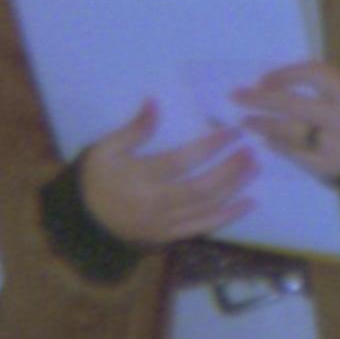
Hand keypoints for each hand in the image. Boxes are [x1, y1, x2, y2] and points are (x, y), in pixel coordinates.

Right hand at [75, 99, 254, 247]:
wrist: (85, 224)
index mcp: (140, 178)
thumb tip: (154, 102)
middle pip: (202, 187)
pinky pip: (204, 227)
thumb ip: (134, 129)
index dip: (210, 146)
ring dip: (234, 189)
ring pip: (207, 208)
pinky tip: (247, 203)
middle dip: (230, 169)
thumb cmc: (96, 180)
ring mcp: (165, 224)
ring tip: (254, 168)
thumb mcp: (105, 149)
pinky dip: (228, 216)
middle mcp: (156, 203)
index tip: (232, 132)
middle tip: (251, 150)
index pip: (183, 160)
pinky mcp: (171, 236)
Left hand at [229, 60, 339, 181]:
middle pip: (292, 104)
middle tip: (237, 96)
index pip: (312, 75)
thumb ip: (332, 86)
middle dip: (260, 98)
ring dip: (263, 124)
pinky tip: (267, 140)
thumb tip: (287, 79)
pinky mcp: (330, 169)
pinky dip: (279, 146)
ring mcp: (336, 146)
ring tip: (245, 120)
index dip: (285, 74)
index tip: (264, 78)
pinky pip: (296, 155)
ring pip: (289, 132)